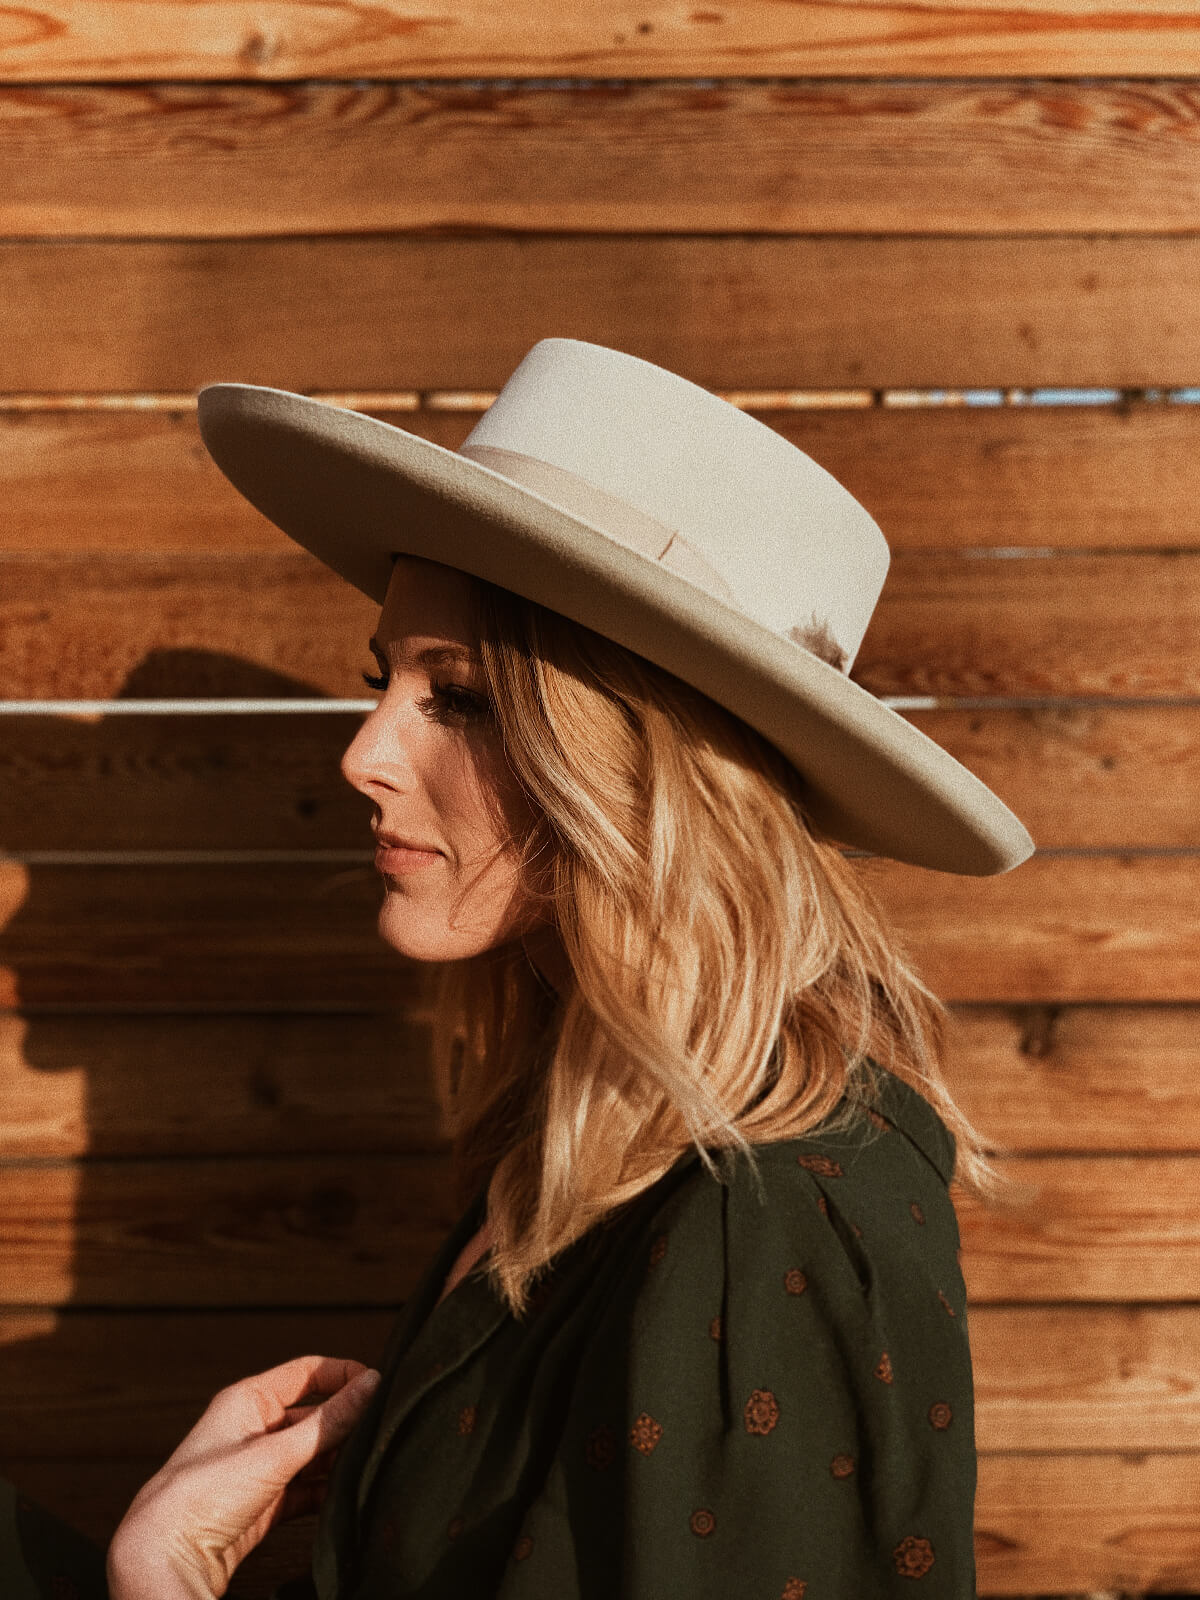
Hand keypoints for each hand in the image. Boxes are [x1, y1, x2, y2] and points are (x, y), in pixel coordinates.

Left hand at [106, 1354, 381, 1599]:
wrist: (164, 1558)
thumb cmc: (199, 1497)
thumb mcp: (274, 1453)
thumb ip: (328, 1422)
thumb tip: (371, 1385)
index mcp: (248, 1400)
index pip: (308, 1372)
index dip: (344, 1375)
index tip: (377, 1385)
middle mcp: (253, 1430)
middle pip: (314, 1415)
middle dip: (345, 1424)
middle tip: (376, 1432)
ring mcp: (258, 1469)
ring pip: (312, 1455)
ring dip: (337, 1461)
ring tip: (363, 1466)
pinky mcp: (263, 1505)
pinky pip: (305, 1489)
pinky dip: (326, 1491)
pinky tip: (343, 1495)